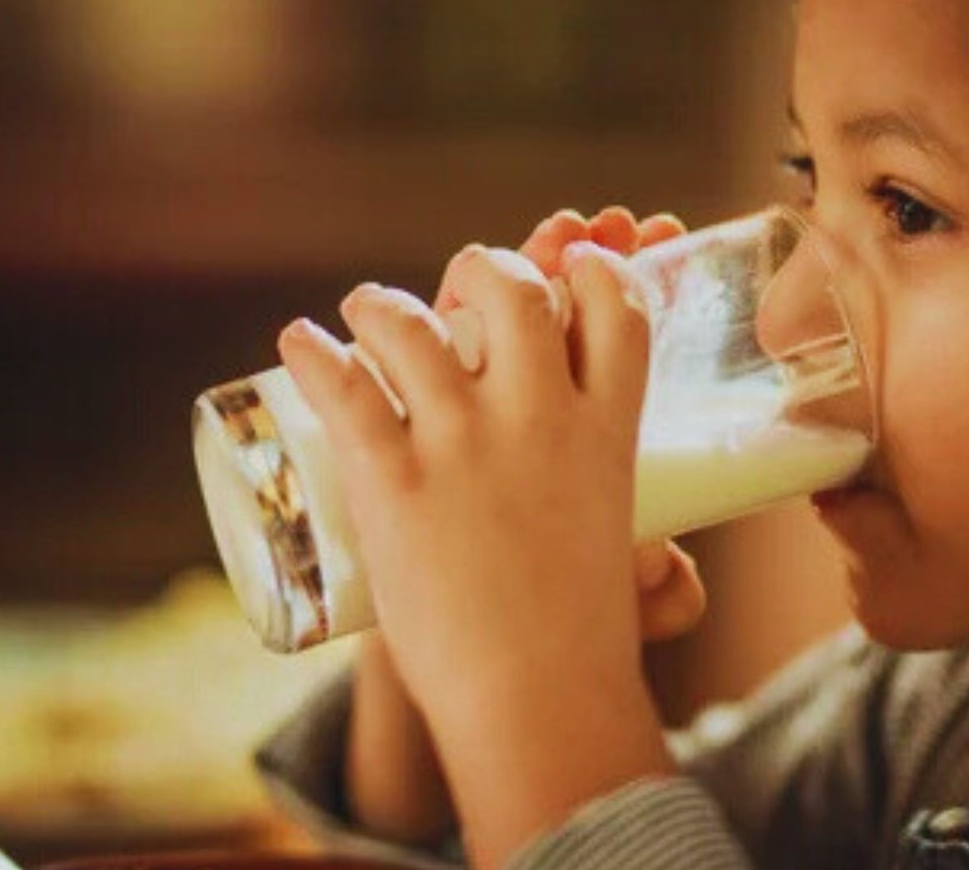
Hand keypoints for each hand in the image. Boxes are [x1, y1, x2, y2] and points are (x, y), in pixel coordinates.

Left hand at [278, 206, 691, 867]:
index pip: (616, 308)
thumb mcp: (625, 564)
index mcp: (608, 432)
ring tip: (363, 311)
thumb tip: (672, 576)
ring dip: (381, 304)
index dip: (593, 270)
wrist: (536, 701)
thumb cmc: (583, 646)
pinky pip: (345, 389)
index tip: (569, 266)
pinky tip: (296, 343)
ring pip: (416, 326)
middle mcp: (542, 419)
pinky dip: (313, 354)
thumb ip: (648, 556)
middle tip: (460, 283)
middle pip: (516, 291)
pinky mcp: (396, 481)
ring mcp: (466, 444)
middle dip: (486, 267)